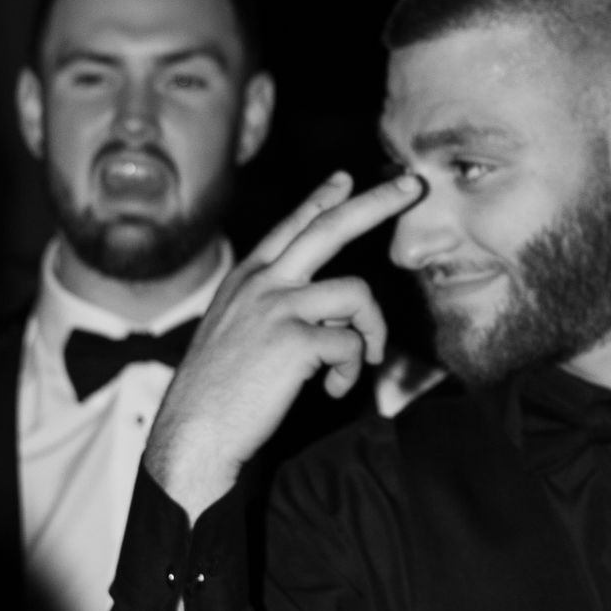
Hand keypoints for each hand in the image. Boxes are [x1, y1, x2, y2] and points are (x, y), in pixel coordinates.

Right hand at [146, 171, 420, 517]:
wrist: (195, 433)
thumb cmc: (219, 391)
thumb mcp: (238, 331)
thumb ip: (276, 307)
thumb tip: (332, 308)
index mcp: (247, 278)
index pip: (292, 226)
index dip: (321, 199)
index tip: (346, 178)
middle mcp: (262, 282)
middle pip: (331, 227)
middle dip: (378, 202)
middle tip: (415, 184)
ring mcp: (277, 308)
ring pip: (357, 294)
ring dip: (372, 332)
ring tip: (357, 364)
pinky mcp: (294, 342)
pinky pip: (353, 345)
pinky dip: (352, 372)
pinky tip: (332, 390)